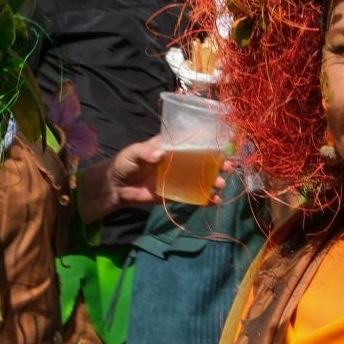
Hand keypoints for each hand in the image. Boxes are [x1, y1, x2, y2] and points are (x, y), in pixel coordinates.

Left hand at [78, 135, 229, 223]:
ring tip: (221, 185)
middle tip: (228, 167)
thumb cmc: (124, 163)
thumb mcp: (133, 153)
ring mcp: (179, 177)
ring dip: (214, 181)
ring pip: (202, 178)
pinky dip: (205, 198)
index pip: (194, 141)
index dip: (210, 143)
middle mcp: (179, 160)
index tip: (224, 145)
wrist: (116, 187)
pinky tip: (214, 201)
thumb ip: (145, 152)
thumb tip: (160, 155)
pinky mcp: (175, 193)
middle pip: (203, 160)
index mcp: (171, 146)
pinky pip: (193, 195)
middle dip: (218, 163)